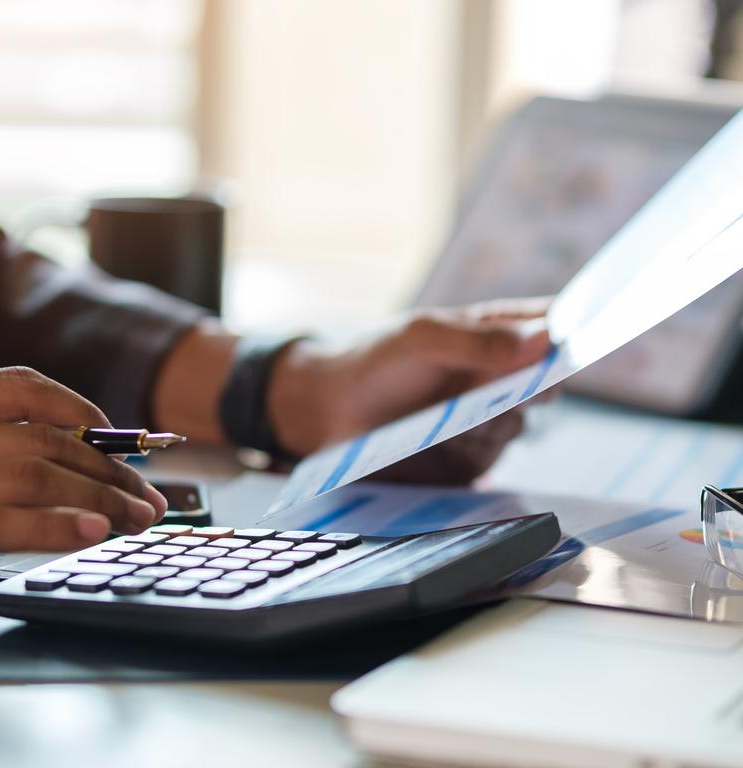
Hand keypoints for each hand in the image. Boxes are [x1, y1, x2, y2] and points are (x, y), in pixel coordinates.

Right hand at [0, 367, 166, 553]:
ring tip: (137, 519)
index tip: (125, 444)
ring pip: (36, 476)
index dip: (83, 413)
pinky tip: (95, 531)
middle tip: (149, 500)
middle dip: (111, 471)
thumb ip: (13, 446)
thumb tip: (105, 461)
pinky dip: (56, 526)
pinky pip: (1, 524)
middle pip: (45, 439)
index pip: (21, 386)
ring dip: (100, 499)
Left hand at [268, 297, 551, 482]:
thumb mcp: (420, 340)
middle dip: (534, 387)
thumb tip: (544, 338)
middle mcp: (496, 376)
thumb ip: (476, 340)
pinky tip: (444, 441)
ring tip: (456, 416)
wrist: (330, 412)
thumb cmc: (375, 361)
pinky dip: (473, 449)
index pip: (549, 327)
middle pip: (545, 382)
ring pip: (518, 424)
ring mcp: (485, 418)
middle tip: (517, 388)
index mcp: (491, 333)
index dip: (574, 332)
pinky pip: (490, 457)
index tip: (592, 337)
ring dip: (494, 421)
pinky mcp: (469, 457)